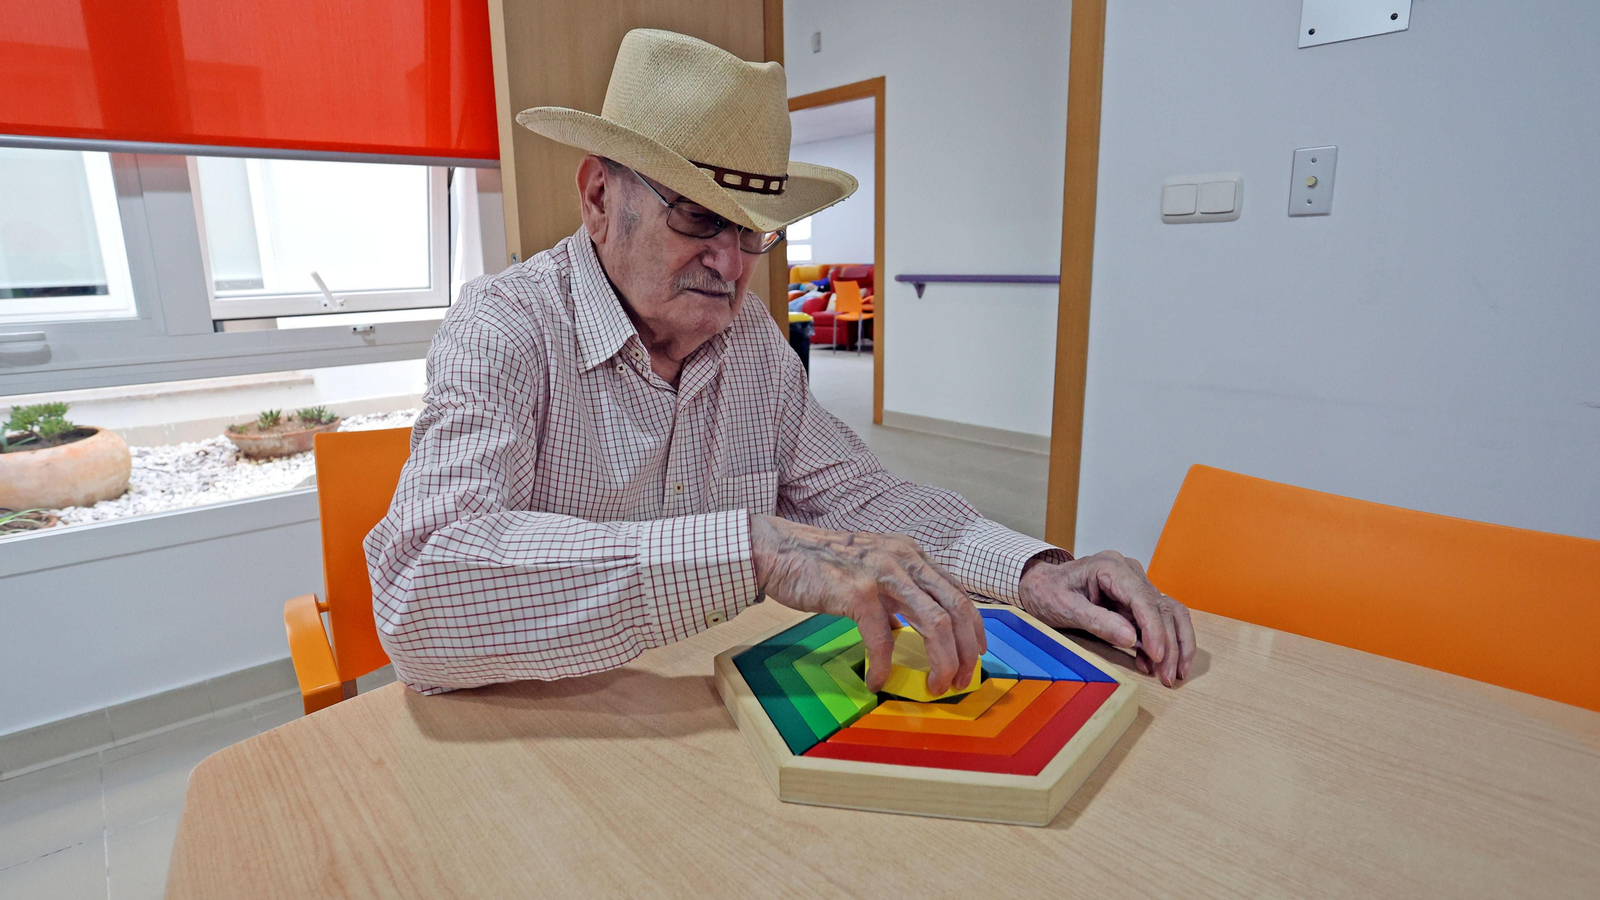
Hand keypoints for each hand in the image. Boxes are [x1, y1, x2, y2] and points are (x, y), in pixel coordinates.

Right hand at [750, 514, 984, 694]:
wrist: (779, 550)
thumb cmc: (821, 563)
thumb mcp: (871, 566)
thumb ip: (896, 590)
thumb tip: (911, 627)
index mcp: (911, 554)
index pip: (958, 593)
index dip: (973, 629)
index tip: (974, 655)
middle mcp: (904, 559)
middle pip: (956, 610)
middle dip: (964, 652)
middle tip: (959, 680)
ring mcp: (883, 574)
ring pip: (934, 624)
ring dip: (940, 662)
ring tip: (933, 686)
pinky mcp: (858, 593)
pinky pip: (883, 639)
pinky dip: (884, 666)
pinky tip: (876, 680)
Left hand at [1017, 551, 1195, 685]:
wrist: (1039, 585)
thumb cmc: (1048, 592)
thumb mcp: (1065, 608)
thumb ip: (1097, 621)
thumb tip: (1131, 639)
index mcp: (1111, 567)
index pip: (1143, 598)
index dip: (1155, 629)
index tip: (1158, 656)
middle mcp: (1129, 572)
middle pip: (1161, 608)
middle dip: (1169, 644)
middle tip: (1169, 676)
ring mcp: (1135, 585)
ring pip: (1168, 613)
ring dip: (1175, 644)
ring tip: (1172, 674)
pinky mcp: (1135, 600)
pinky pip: (1157, 620)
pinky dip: (1161, 642)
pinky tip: (1153, 664)